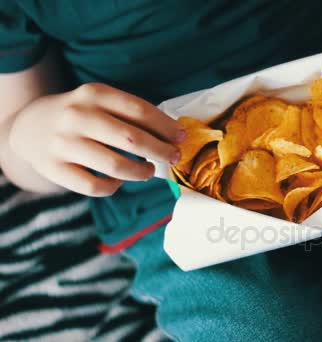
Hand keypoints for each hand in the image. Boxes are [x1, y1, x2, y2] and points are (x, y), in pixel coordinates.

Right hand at [9, 83, 184, 196]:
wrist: (28, 126)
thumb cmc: (80, 115)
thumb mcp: (99, 101)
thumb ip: (130, 113)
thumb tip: (173, 134)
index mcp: (93, 94)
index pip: (139, 110)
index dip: (165, 126)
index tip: (181, 137)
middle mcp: (77, 116)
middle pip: (131, 139)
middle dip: (160, 151)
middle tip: (174, 157)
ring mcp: (63, 143)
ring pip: (115, 166)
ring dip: (141, 172)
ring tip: (149, 171)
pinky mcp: (54, 169)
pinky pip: (94, 186)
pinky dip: (113, 187)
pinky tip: (118, 182)